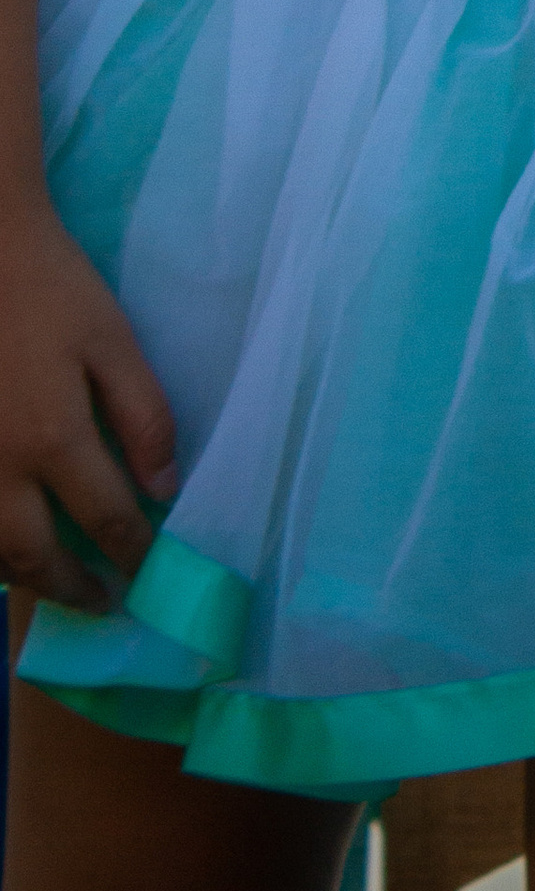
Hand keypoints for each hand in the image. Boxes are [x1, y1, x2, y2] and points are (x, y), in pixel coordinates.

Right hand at [0, 190, 175, 608]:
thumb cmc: (50, 289)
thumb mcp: (112, 340)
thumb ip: (143, 416)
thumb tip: (164, 488)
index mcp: (51, 439)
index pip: (104, 519)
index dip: (130, 551)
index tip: (146, 572)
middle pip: (33, 554)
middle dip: (71, 587)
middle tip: (100, 602)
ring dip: (22, 575)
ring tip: (52, 583)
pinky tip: (5, 542)